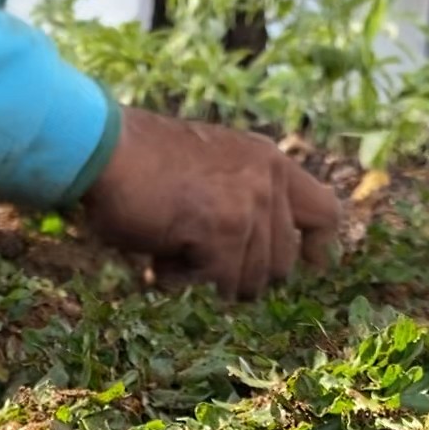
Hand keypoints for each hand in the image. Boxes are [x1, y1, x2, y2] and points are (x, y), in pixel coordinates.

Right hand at [77, 108, 341, 298]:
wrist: (103, 148)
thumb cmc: (141, 163)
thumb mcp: (209, 169)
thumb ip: (241, 198)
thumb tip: (261, 260)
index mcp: (267, 161)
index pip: (325, 211)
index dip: (320, 246)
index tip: (313, 265)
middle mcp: (267, 180)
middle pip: (282, 263)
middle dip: (242, 276)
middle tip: (198, 261)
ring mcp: (250, 204)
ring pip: (250, 280)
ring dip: (207, 277)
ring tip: (171, 246)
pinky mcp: (226, 229)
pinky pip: (219, 281)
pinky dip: (183, 279)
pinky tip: (159, 254)